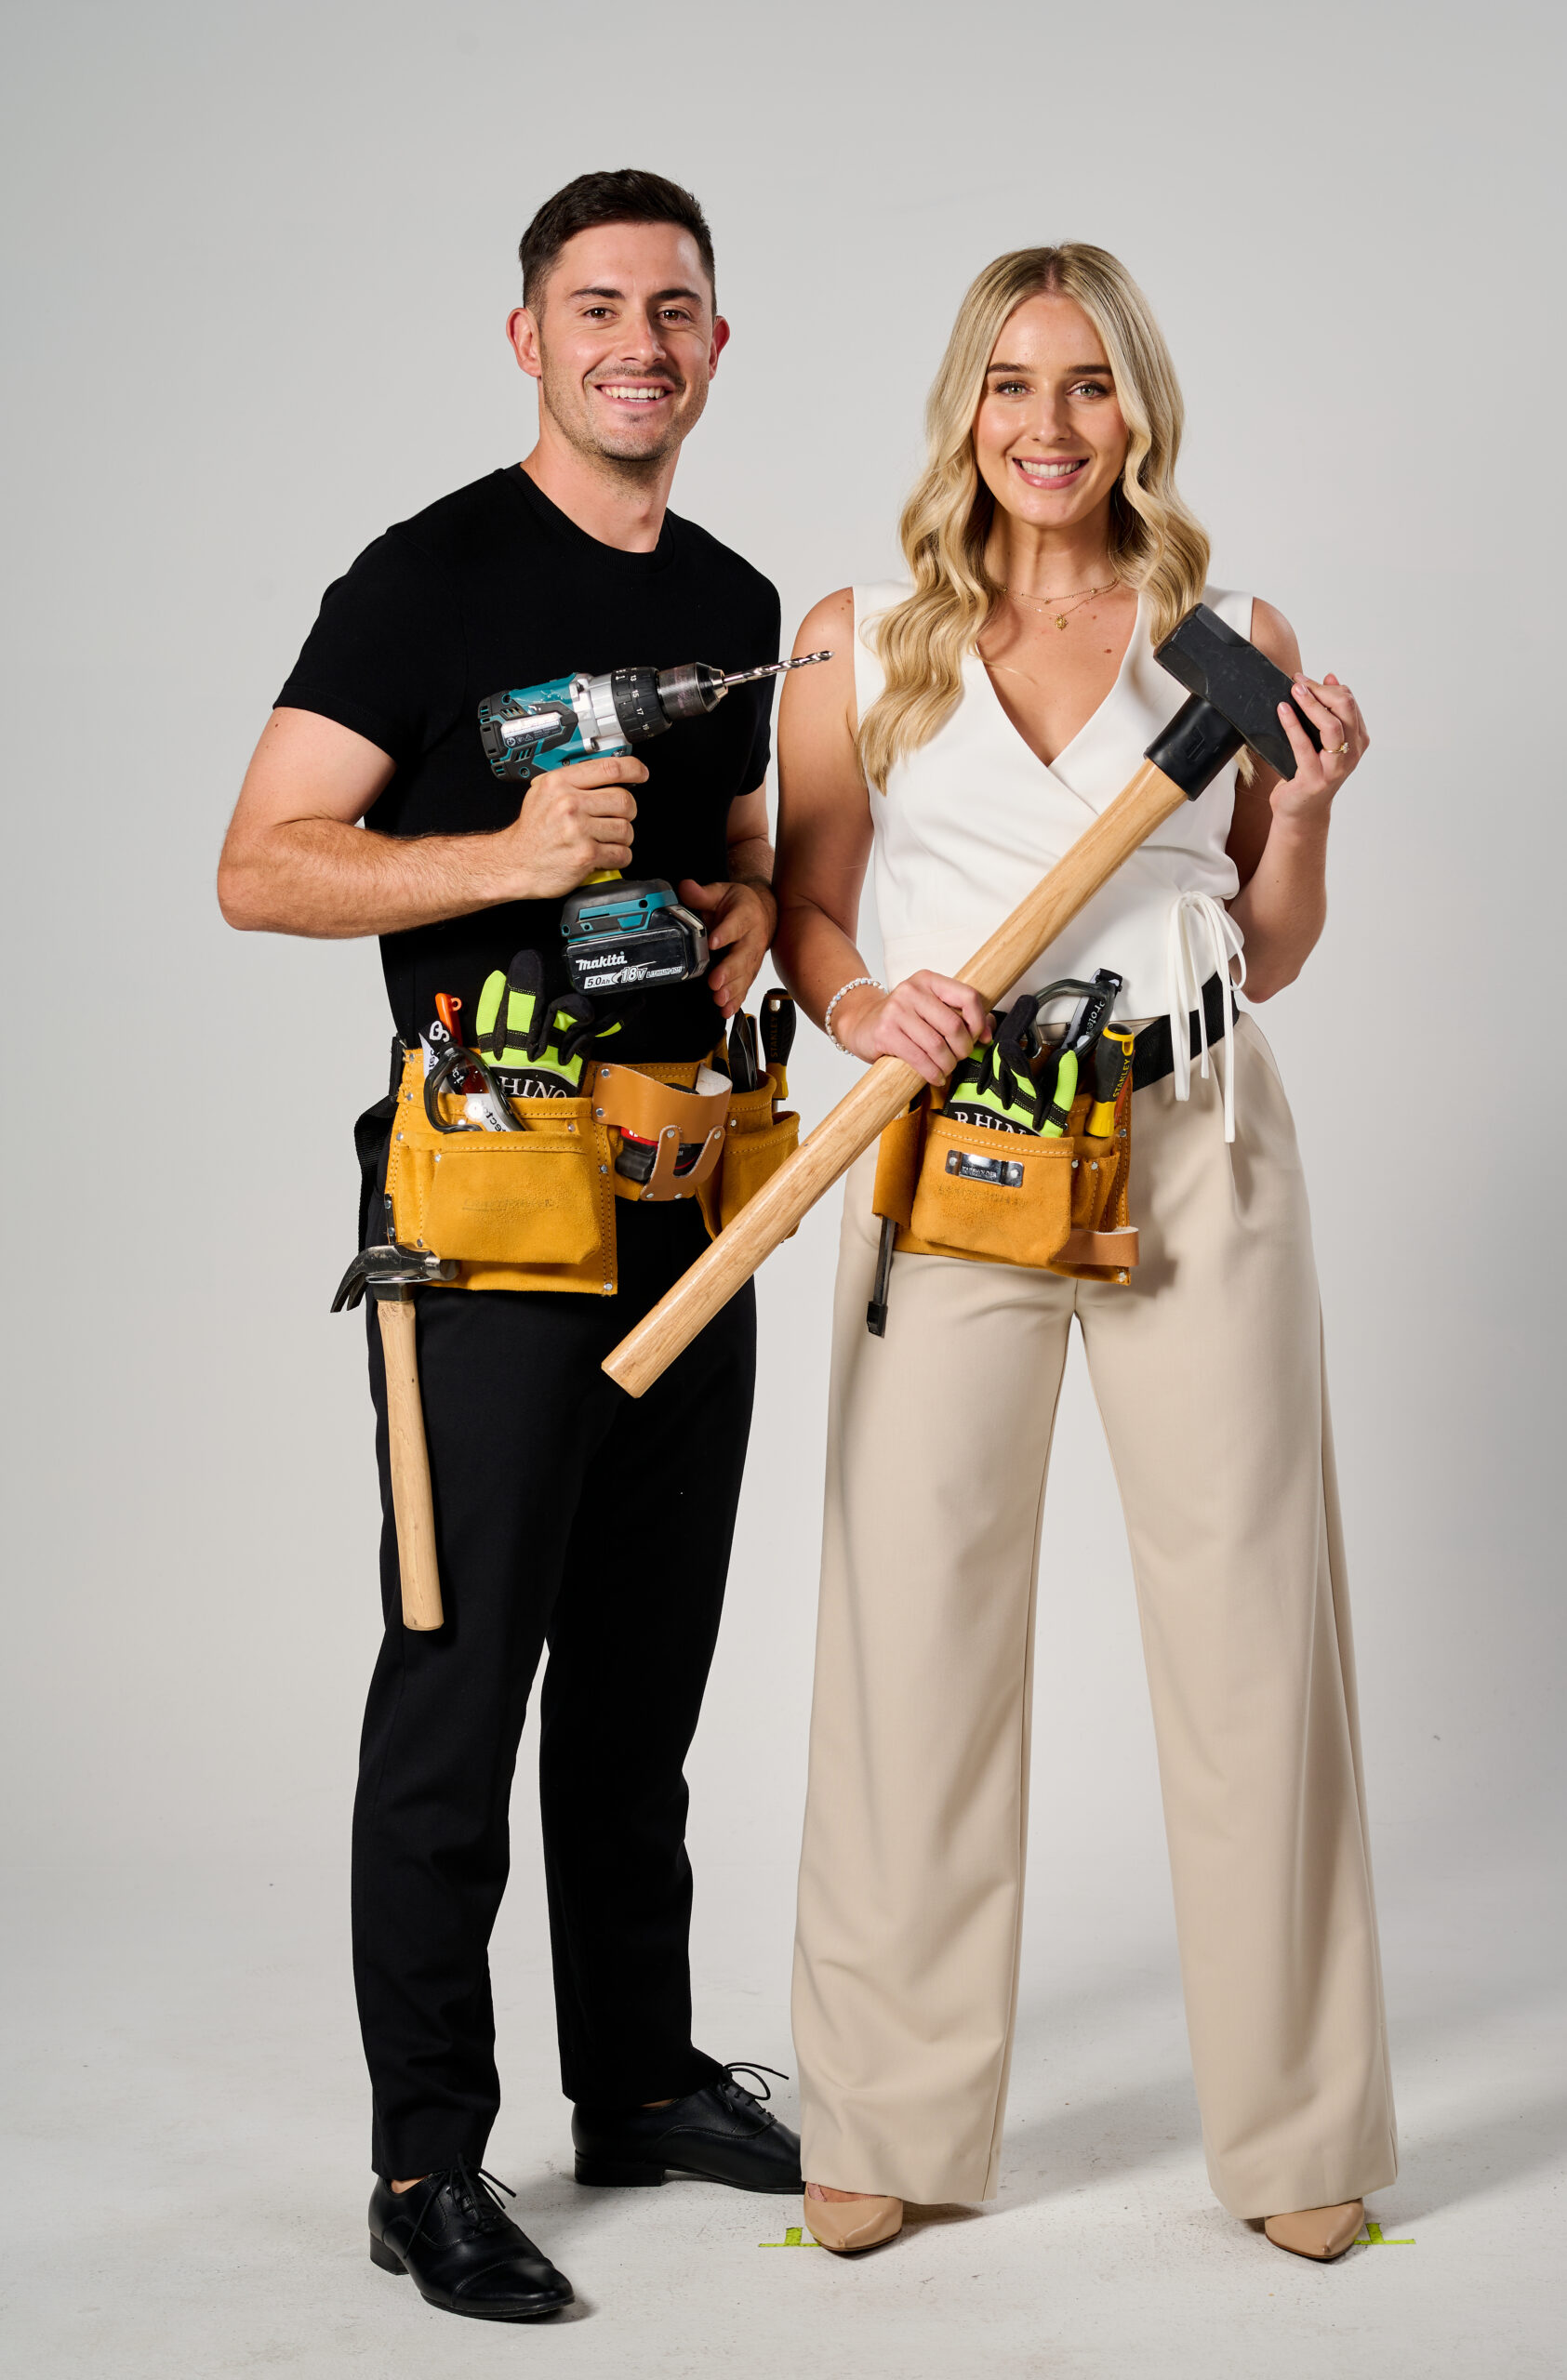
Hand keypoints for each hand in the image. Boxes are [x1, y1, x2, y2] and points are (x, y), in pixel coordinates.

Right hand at [497, 755, 645, 899]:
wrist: (514, 863)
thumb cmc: (531, 833)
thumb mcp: (542, 793)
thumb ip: (571, 781)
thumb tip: (605, 772)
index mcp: (560, 784)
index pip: (609, 768)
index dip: (633, 769)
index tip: (640, 773)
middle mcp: (569, 804)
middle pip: (624, 799)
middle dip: (628, 811)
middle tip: (619, 817)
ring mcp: (578, 830)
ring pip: (626, 829)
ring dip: (623, 837)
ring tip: (607, 839)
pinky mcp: (586, 854)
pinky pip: (621, 853)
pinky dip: (619, 857)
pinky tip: (605, 855)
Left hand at [677, 877, 776, 1017]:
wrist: (763, 911)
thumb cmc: (739, 904)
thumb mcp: (720, 892)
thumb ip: (702, 893)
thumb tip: (685, 887)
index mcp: (745, 915)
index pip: (735, 924)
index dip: (725, 933)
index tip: (713, 942)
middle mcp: (753, 937)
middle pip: (743, 955)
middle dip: (730, 970)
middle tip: (716, 982)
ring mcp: (753, 956)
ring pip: (745, 974)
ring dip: (733, 989)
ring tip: (720, 1000)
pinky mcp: (751, 970)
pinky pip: (745, 986)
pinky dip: (737, 1000)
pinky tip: (727, 1010)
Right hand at [833, 970, 990, 1083]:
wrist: (860, 1023)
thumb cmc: (901, 1019)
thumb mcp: (929, 1008)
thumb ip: (959, 1014)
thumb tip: (987, 1030)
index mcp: (929, 981)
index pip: (967, 996)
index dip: (979, 1021)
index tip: (979, 1038)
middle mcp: (912, 991)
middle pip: (954, 1025)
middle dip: (962, 1049)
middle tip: (959, 1058)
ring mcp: (896, 1010)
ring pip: (937, 1045)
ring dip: (947, 1065)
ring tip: (945, 1069)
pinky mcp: (885, 1032)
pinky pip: (919, 1058)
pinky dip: (932, 1073)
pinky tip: (934, 1076)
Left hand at [1273, 674, 1367, 821]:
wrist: (1301, 812)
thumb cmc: (1309, 772)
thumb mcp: (1321, 740)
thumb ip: (1328, 712)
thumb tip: (1330, 677)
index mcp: (1358, 740)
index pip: (1349, 702)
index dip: (1327, 686)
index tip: (1305, 679)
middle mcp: (1352, 753)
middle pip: (1345, 708)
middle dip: (1320, 690)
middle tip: (1298, 682)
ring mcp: (1336, 767)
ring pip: (1332, 725)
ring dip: (1312, 703)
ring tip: (1294, 691)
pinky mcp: (1315, 779)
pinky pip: (1304, 745)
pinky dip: (1292, 724)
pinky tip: (1283, 710)